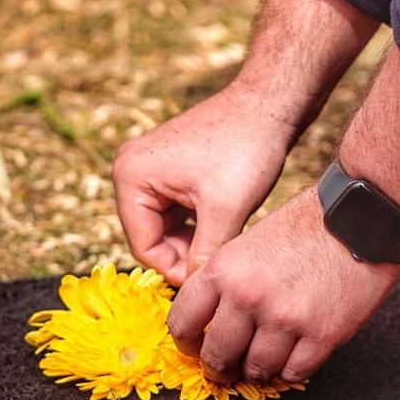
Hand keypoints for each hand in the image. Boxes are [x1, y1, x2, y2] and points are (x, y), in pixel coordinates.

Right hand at [112, 84, 301, 285]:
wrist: (269, 103)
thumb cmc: (246, 148)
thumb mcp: (225, 211)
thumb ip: (206, 256)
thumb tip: (196, 295)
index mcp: (131, 176)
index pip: (144, 246)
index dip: (175, 270)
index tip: (209, 280)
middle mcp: (130, 169)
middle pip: (152, 238)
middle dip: (185, 254)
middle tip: (221, 266)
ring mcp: (148, 167)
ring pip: (166, 227)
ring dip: (194, 241)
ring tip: (227, 245)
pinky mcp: (168, 168)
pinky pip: (176, 212)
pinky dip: (198, 225)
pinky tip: (226, 228)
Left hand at [167, 187, 399, 382]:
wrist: (359, 218)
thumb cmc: (304, 227)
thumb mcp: (246, 245)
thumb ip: (224, 282)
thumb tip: (207, 322)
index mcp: (223, 270)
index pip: (182, 324)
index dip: (186, 344)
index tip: (195, 349)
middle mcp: (248, 296)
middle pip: (216, 356)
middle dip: (219, 368)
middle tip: (227, 369)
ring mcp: (285, 318)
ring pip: (256, 370)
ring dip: (257, 371)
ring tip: (262, 362)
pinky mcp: (322, 335)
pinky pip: (294, 372)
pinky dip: (290, 370)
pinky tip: (292, 357)